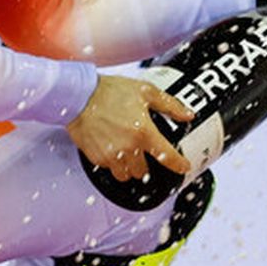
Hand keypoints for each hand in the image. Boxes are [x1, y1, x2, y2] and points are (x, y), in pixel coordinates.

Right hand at [67, 74, 193, 184]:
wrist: (79, 95)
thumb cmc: (109, 91)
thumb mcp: (146, 91)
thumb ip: (170, 105)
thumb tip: (187, 115)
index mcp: (144, 132)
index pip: (167, 157)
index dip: (179, 165)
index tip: (183, 167)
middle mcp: (128, 147)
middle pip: (144, 171)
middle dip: (146, 163)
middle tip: (143, 151)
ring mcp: (110, 154)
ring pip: (126, 174)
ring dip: (129, 167)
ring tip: (127, 153)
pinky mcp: (95, 157)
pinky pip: (109, 168)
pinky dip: (113, 163)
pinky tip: (112, 148)